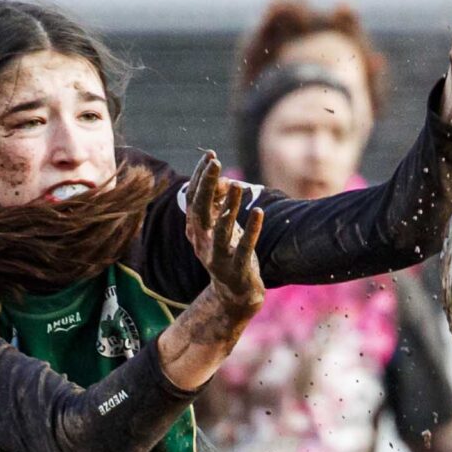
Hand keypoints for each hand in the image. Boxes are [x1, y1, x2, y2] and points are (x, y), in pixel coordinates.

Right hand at [183, 152, 264, 321]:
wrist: (234, 295)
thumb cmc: (228, 254)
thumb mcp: (219, 228)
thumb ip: (218, 205)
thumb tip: (223, 179)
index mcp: (195, 231)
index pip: (193, 199)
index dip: (200, 177)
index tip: (210, 155)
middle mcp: (202, 243)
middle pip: (200, 210)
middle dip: (206, 185)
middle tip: (214, 162)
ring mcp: (219, 257)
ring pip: (221, 229)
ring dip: (229, 206)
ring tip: (236, 183)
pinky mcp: (238, 269)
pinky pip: (244, 248)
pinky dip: (252, 230)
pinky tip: (259, 211)